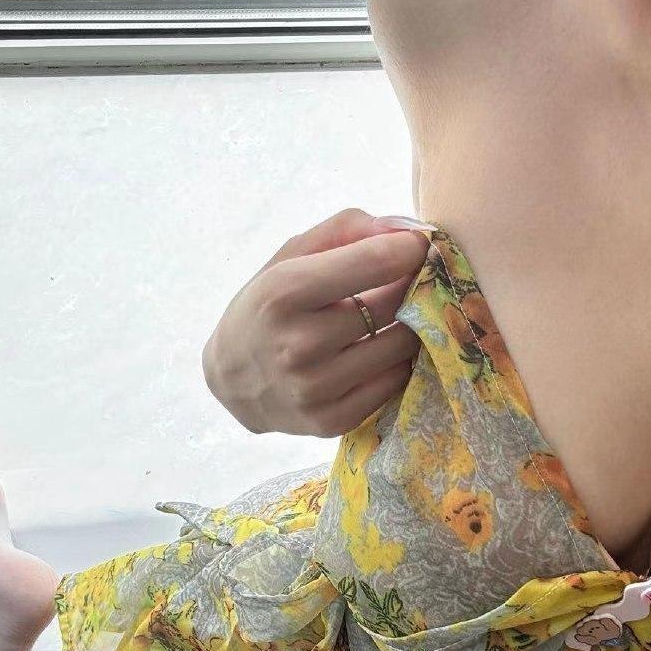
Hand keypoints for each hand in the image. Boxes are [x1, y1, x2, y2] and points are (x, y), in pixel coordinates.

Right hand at [203, 207, 430, 435]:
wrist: (231, 378)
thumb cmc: (267, 305)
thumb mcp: (290, 256)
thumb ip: (345, 230)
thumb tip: (405, 231)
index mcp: (284, 293)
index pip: (373, 263)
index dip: (408, 249)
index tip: (419, 245)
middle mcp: (298, 344)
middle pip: (394, 305)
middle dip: (410, 286)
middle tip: (408, 280)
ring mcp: (315, 388)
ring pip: (401, 347)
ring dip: (408, 326)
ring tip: (390, 318)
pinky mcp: (331, 421)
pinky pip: (395, 384)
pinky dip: (396, 363)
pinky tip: (377, 351)